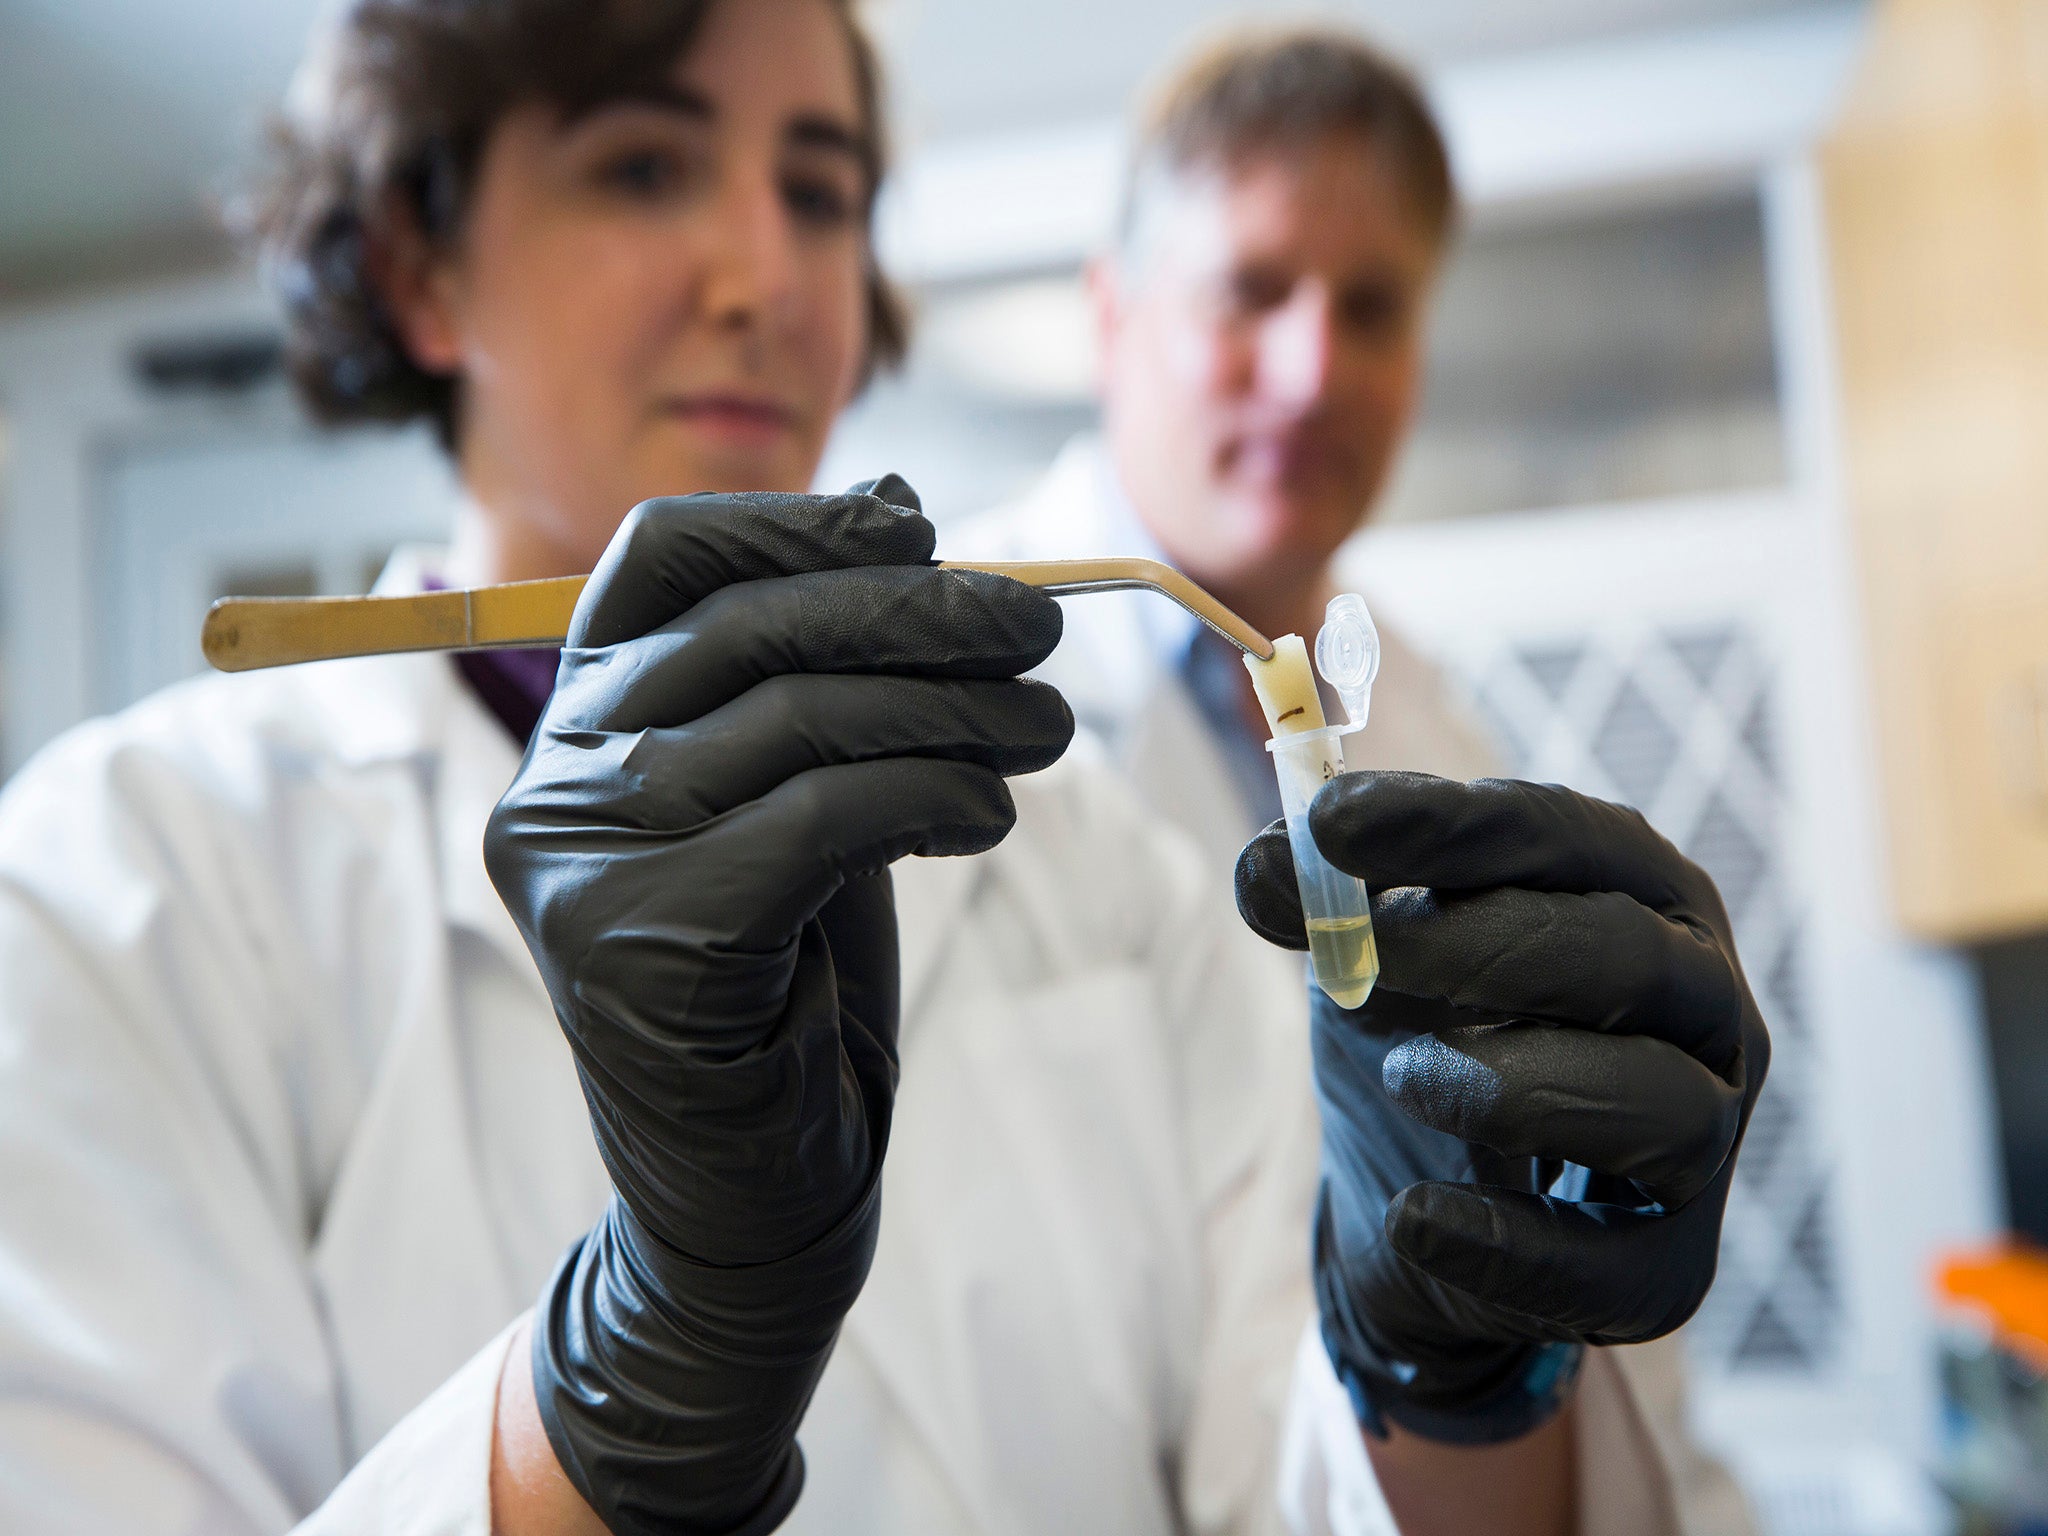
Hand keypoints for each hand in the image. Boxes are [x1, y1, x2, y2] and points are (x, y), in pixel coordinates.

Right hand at [484, 477, 1071, 1534]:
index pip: (664, 556)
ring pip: (792, 720)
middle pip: (744, 628)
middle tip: (1045, 630)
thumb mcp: (819, 796)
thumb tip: (904, 504)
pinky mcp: (635, 944)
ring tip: (1047, 728)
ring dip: (952, 709)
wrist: (754, 1195)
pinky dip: (927, 796)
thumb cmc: (794, 986)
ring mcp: (577, 864)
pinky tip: (993, 815)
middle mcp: (551, 781)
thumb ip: (839, 669)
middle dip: (917, 616)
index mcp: (579, 725)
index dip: (801, 525)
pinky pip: (813, 820)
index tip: (930, 542)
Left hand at [1235, 772, 1767, 1443]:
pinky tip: (1413, 1217)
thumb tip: (1262, 862)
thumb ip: (1325, 903)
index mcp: (1641, 892)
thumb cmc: (1428, 1033)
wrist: (1428, 1209)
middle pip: (1626, 958)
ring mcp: (1706, 1136)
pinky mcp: (1670, 1266)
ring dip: (1516, 1088)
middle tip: (1367, 956)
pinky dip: (1504, 1244)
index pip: (1566, 835)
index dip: (1450, 825)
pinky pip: (1610, 1266)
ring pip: (1662, 1106)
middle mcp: (1705, 1004)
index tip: (1329, 822)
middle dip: (1484, 947)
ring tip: (1404, 1079)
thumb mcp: (1366, 956)